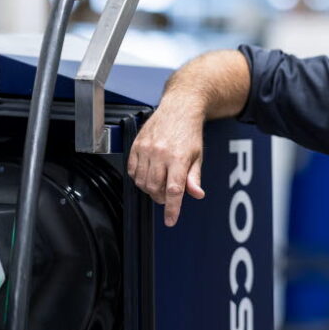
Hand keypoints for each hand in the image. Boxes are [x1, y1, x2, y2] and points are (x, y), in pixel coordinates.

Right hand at [127, 100, 205, 226]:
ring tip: (159, 183)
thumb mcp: (197, 156)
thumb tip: (196, 194)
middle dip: (161, 198)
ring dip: (149, 189)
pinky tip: (147, 174)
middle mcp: (160, 154)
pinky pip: (131, 170)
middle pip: (154, 189)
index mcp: (178, 158)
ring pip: (141, 182)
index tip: (170, 221)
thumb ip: (194, 177)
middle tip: (168, 195)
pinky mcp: (136, 145)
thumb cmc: (189, 132)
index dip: (171, 209)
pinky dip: (138, 178)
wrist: (179, 108)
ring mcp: (146, 149)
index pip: (174, 191)